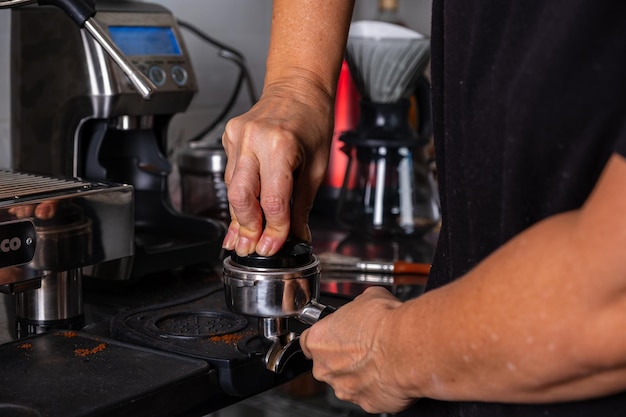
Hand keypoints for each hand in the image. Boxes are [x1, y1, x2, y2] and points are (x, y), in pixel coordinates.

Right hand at [221, 82, 333, 255]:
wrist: (298, 87)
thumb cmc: (313, 120)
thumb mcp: (317, 166)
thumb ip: (302, 204)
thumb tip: (296, 235)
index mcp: (280, 145)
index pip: (273, 201)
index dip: (273, 229)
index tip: (274, 245)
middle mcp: (253, 139)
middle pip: (240, 197)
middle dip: (246, 228)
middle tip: (252, 247)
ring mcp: (237, 137)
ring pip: (231, 189)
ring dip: (239, 216)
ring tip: (244, 238)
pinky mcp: (229, 138)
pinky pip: (231, 174)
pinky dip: (239, 195)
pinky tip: (243, 211)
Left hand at [300, 287, 415, 413]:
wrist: (407, 347)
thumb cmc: (385, 323)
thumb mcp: (368, 297)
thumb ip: (357, 306)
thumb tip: (364, 305)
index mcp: (318, 340)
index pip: (308, 341)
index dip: (325, 336)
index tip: (336, 334)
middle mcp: (325, 368)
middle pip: (327, 363)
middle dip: (343, 356)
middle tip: (365, 344)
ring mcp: (344, 388)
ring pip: (347, 381)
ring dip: (360, 372)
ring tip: (381, 358)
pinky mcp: (366, 404)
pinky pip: (368, 394)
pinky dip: (377, 386)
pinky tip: (389, 371)